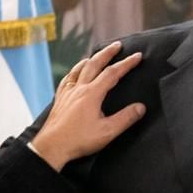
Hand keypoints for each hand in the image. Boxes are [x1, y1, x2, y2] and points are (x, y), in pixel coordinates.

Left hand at [30, 42, 145, 171]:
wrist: (52, 147)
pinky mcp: (59, 99)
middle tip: (117, 45)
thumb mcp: (107, 132)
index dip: (126, 63)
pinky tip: (75, 72)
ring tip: (97, 56)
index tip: (137, 56)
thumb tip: (140, 107)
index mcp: (92, 94)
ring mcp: (67, 92)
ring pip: (79, 69)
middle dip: (107, 53)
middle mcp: (79, 88)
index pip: (113, 73)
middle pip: (94, 64)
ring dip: (91, 59)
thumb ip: (125, 118)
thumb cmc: (79, 140)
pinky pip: (68, 78)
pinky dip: (74, 71)